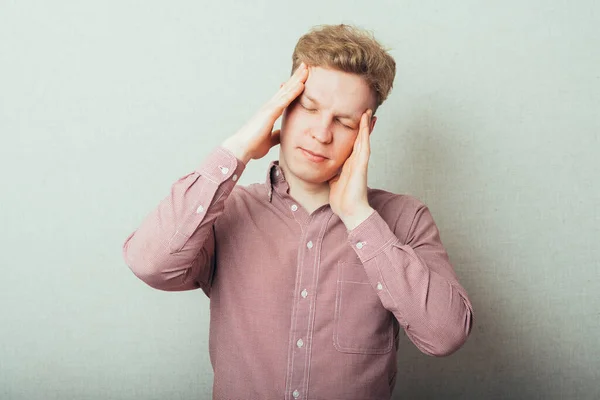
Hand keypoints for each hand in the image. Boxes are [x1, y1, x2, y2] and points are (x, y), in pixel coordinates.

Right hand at [222, 63, 308, 163]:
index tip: (302, 77)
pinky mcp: (269, 113)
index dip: (293, 86)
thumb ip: (276, 135)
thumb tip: (282, 134)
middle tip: (306, 66)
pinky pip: (284, 100)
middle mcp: (269, 106)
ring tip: (307, 69)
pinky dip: (293, 92)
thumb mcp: (269, 140)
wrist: (241, 149)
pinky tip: (302, 85)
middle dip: (296, 77)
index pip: (284, 96)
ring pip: (286, 90)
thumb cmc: (252, 145)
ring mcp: (269, 108)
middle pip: (286, 88)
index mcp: (270, 112)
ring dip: (297, 79)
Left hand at [329, 109, 374, 229]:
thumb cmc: (342, 201)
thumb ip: (332, 174)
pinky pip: (364, 147)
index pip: (353, 145)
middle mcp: (356, 162)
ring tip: (369, 113)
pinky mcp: (361, 166)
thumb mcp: (333, 182)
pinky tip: (366, 124)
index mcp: (349, 165)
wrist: (350, 212)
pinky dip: (365, 134)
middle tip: (367, 111)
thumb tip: (327, 169)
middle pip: (361, 139)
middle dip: (363, 126)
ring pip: (364, 140)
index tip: (356, 121)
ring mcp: (360, 163)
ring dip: (366, 126)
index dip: (355, 133)